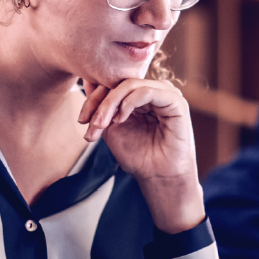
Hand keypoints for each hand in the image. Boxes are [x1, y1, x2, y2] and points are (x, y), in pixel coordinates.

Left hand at [78, 78, 203, 232]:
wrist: (158, 177)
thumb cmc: (138, 156)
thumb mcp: (111, 128)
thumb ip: (102, 107)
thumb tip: (86, 81)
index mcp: (141, 96)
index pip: (114, 83)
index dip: (94, 98)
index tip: (82, 120)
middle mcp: (155, 91)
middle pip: (120, 82)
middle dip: (100, 102)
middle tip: (90, 123)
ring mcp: (166, 94)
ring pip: (131, 85)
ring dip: (110, 103)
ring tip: (102, 124)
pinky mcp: (176, 102)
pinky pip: (147, 91)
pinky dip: (129, 102)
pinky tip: (121, 119)